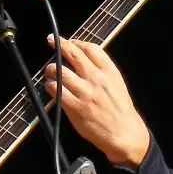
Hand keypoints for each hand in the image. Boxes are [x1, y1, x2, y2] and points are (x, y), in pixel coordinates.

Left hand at [42, 35, 150, 167]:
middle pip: (74, 55)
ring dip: (50, 69)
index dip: (76, 42)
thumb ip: (102, 70)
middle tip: (51, 41)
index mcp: (109, 72)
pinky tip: (50, 87)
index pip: (91, 48)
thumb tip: (82, 59)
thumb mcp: (117, 83)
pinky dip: (50, 86)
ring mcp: (85, 93)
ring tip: (49, 72)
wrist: (124, 133)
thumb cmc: (119, 109)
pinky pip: (56, 91)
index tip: (69, 41)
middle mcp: (97, 79)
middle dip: (60, 45)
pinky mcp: (75, 107)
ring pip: (60, 72)